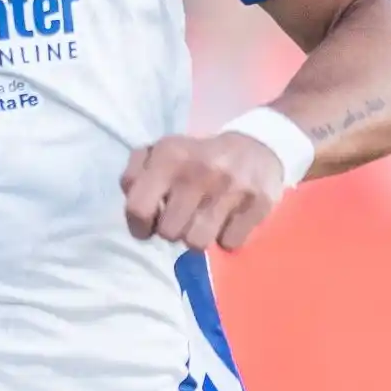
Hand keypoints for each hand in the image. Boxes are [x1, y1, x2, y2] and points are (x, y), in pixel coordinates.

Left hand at [121, 131, 289, 252]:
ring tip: (205, 220)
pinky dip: (228, 237)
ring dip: (199, 236)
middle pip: (169, 233)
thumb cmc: (199, 156)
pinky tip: (230, 219)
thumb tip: (132, 201)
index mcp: (169, 157)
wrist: (258, 145)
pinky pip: (230, 244)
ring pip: (197, 243)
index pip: (138, 209)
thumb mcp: (161, 152)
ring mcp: (230, 190)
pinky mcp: (257, 205)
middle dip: (174, 230)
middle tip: (184, 217)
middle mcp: (198, 173)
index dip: (139, 226)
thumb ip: (135, 174)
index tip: (149, 225)